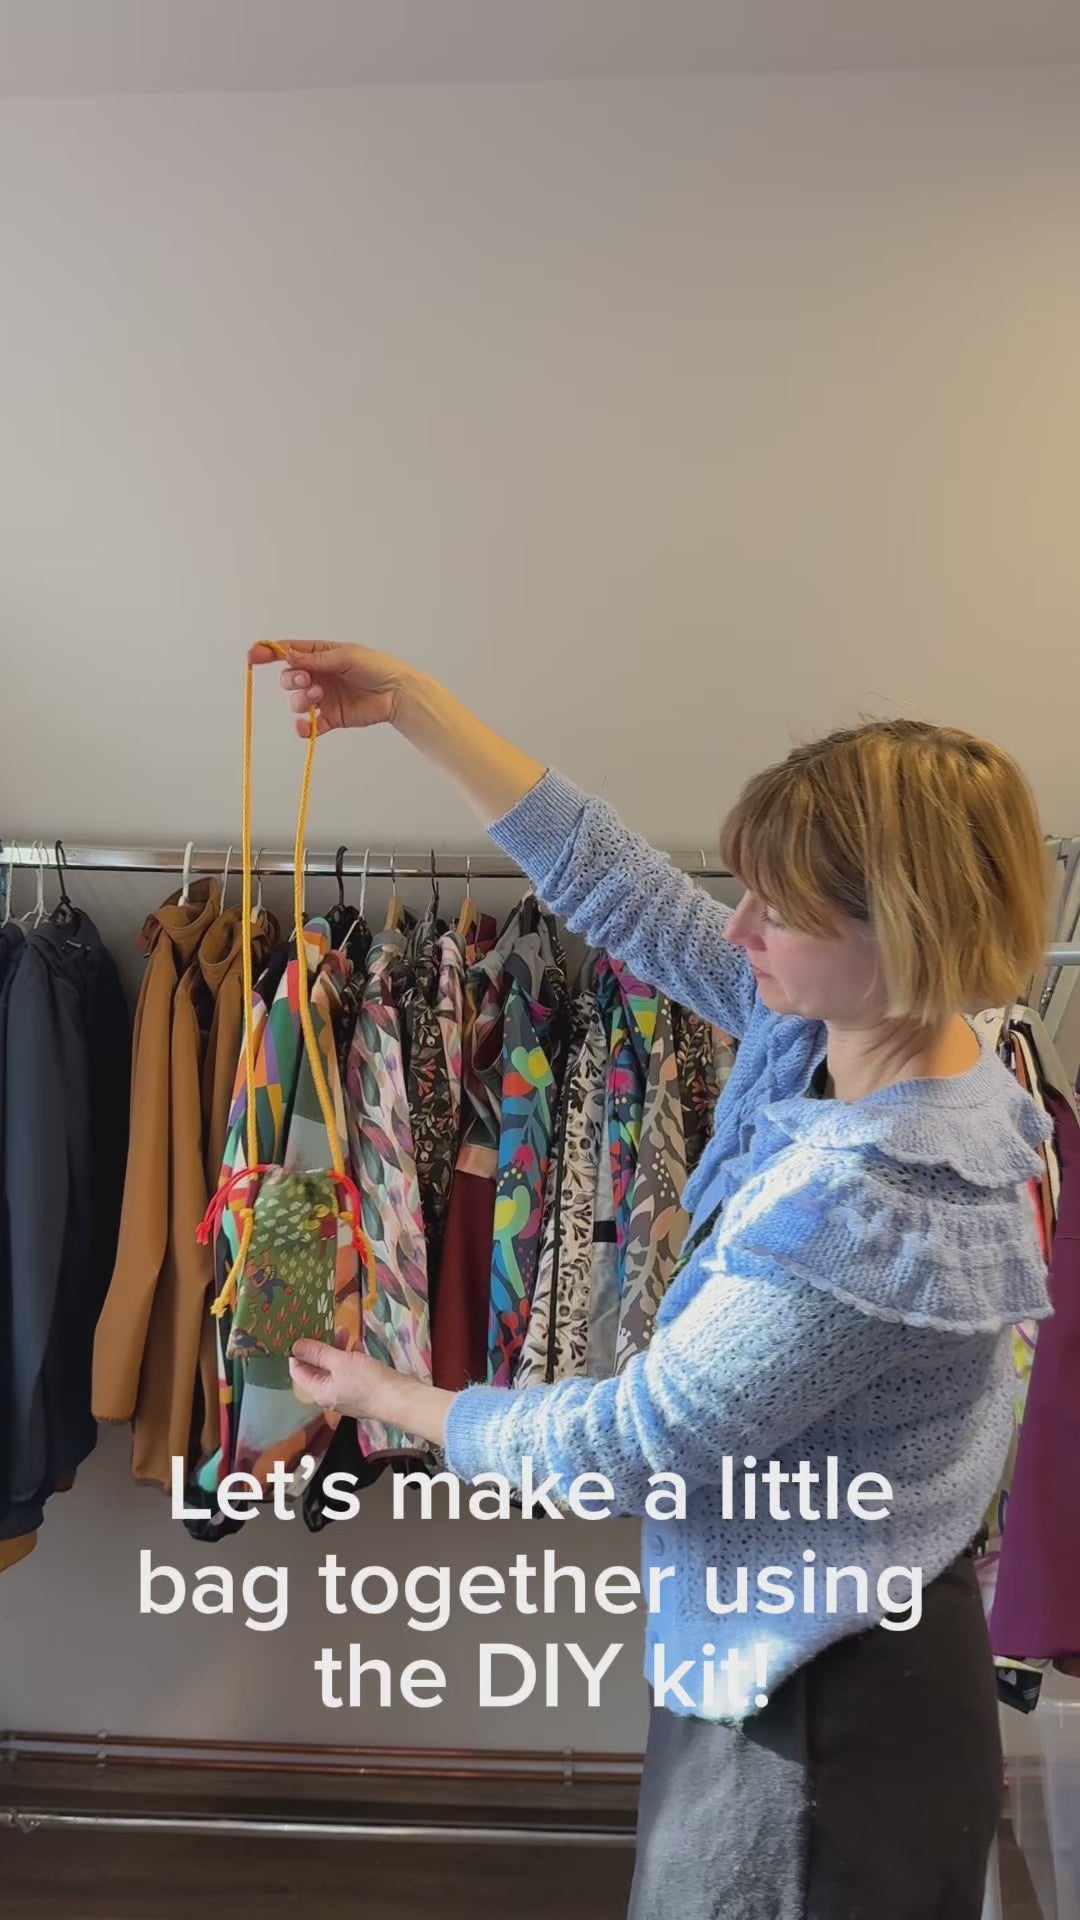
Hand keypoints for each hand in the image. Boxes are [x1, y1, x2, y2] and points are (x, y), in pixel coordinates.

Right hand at [248, 640, 414, 740]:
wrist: (397, 693)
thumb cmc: (376, 667)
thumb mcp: (345, 656)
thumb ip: (316, 658)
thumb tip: (287, 654)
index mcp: (320, 654)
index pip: (289, 652)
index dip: (269, 653)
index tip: (254, 656)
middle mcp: (318, 676)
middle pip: (289, 678)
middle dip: (292, 680)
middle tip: (307, 680)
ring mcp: (323, 698)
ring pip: (296, 701)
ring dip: (300, 699)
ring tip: (319, 696)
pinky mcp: (331, 718)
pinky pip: (310, 726)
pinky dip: (304, 728)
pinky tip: (304, 727)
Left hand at [289, 1339, 395, 1417]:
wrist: (399, 1399)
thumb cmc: (367, 1381)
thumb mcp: (340, 1362)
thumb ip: (317, 1352)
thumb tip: (295, 1346)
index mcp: (319, 1391)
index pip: (298, 1371)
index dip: (297, 1353)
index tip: (300, 1333)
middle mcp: (329, 1395)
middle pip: (317, 1369)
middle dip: (320, 1347)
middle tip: (324, 1328)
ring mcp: (345, 1394)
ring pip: (334, 1369)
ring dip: (336, 1350)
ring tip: (344, 1331)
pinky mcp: (360, 1391)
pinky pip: (349, 1372)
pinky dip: (350, 1358)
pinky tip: (357, 1346)